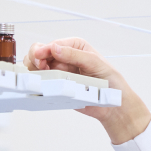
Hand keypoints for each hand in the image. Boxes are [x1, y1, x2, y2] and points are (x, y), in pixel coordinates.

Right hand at [23, 38, 150, 144]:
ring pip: (37, 67)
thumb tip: (55, 48)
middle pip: (40, 53)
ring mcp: (60, 73)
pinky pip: (44, 83)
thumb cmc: (112, 83)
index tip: (40, 56)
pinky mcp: (59, 87)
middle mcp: (66, 58)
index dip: (44, 49)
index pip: (53, 44)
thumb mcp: (97, 63)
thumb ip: (76, 55)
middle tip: (40, 67)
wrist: (115, 106)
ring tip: (42, 75)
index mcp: (75, 47)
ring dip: (35, 70)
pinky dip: (39, 83)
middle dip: (36, 58)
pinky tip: (42, 84)